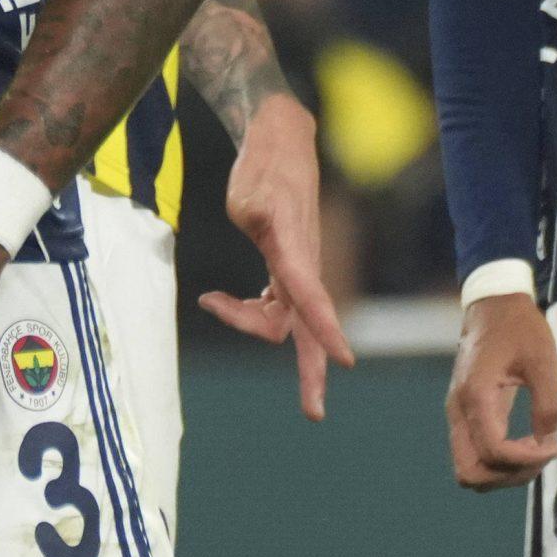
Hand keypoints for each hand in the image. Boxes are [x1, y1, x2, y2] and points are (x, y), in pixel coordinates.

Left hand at [197, 93, 356, 420]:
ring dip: (248, 322)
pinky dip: (249, 309)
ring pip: (283, 318)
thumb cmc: (263, 169)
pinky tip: (222, 300)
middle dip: (312, 371)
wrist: (281, 143)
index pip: (312, 298)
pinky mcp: (287, 266)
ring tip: (212, 300)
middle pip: (309, 329)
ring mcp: (297, 269)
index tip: (344, 360)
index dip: (326, 329)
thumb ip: (257, 216)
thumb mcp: (250, 193)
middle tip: (313, 413)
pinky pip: (275, 303)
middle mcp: (302, 267)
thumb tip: (261, 222)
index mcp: (295, 252)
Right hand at [447, 293, 556, 489]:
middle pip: (471, 473)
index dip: (526, 460)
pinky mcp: (464, 413)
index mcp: (476, 396)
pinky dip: (497, 461)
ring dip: (502, 472)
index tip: (553, 446)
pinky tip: (523, 444)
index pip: (494, 452)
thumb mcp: (542, 360)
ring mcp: (457, 413)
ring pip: (469, 468)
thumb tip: (548, 442)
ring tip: (534, 452)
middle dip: (508, 475)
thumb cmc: (519, 327)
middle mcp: (459, 410)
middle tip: (540, 456)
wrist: (492, 304)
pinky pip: (473, 453)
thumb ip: (547, 405)